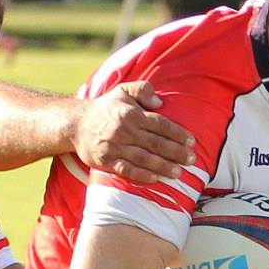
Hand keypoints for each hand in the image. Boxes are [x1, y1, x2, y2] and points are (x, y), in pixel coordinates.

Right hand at [74, 81, 195, 184]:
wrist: (76, 124)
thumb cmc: (106, 107)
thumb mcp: (123, 90)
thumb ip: (143, 89)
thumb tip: (160, 102)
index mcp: (131, 113)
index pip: (160, 124)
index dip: (177, 133)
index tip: (191, 142)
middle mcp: (124, 130)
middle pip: (155, 143)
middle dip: (175, 152)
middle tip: (191, 160)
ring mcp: (114, 147)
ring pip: (143, 158)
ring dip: (162, 166)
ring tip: (178, 172)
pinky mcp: (106, 161)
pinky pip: (126, 170)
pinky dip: (141, 175)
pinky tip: (155, 178)